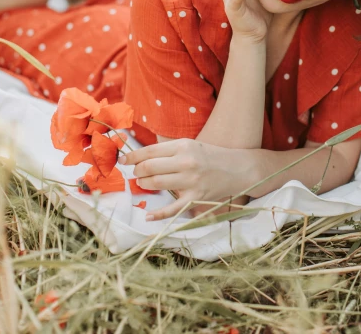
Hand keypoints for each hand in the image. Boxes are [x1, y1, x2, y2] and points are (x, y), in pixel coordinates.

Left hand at [120, 138, 251, 220]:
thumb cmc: (211, 156)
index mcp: (184, 146)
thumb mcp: (191, 145)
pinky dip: (158, 214)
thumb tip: (142, 157)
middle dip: (137, 171)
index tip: (123, 160)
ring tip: (143, 183)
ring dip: (145, 184)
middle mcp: (186, 162)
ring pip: (157, 183)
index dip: (133, 156)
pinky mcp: (196, 197)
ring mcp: (191, 181)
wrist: (237, 168)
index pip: (150, 151)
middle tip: (135, 174)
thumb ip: (169, 150)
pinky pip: (173, 208)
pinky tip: (148, 216)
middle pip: (150, 167)